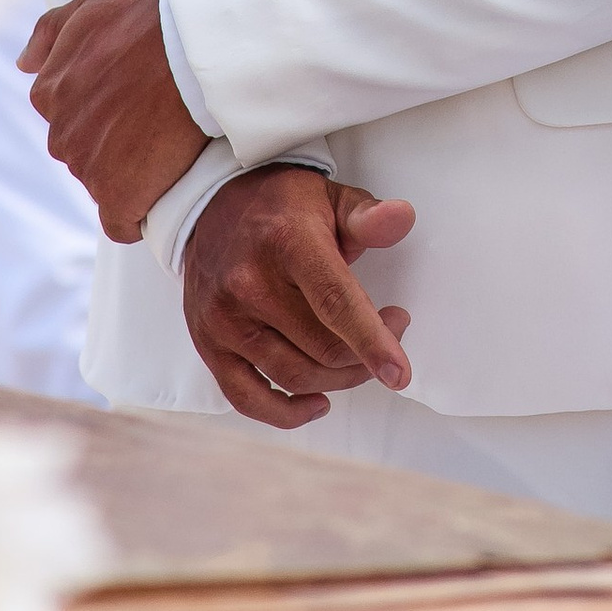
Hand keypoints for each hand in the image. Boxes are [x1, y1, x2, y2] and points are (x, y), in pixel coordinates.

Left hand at [19, 0, 204, 240]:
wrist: (195, 51)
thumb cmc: (150, 19)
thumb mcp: (94, 2)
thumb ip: (50, 32)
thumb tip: (23, 64)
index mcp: (50, 93)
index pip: (67, 114)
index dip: (103, 107)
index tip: (133, 98)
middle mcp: (61, 135)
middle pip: (84, 150)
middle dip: (113, 140)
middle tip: (155, 119)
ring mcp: (88, 170)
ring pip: (103, 182)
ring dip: (130, 172)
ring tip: (168, 146)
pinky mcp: (118, 199)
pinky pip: (121, 223)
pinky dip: (138, 213)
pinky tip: (160, 190)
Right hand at [184, 167, 415, 429]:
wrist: (211, 204)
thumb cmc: (283, 206)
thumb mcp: (331, 198)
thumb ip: (367, 216)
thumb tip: (403, 218)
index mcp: (286, 242)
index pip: (335, 302)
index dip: (372, 341)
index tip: (400, 373)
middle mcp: (248, 284)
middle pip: (320, 348)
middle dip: (366, 355)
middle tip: (393, 333)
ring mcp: (224, 319)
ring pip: (293, 376)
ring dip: (338, 380)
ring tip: (359, 359)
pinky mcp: (208, 344)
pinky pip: (246, 398)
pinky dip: (286, 412)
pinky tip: (317, 402)